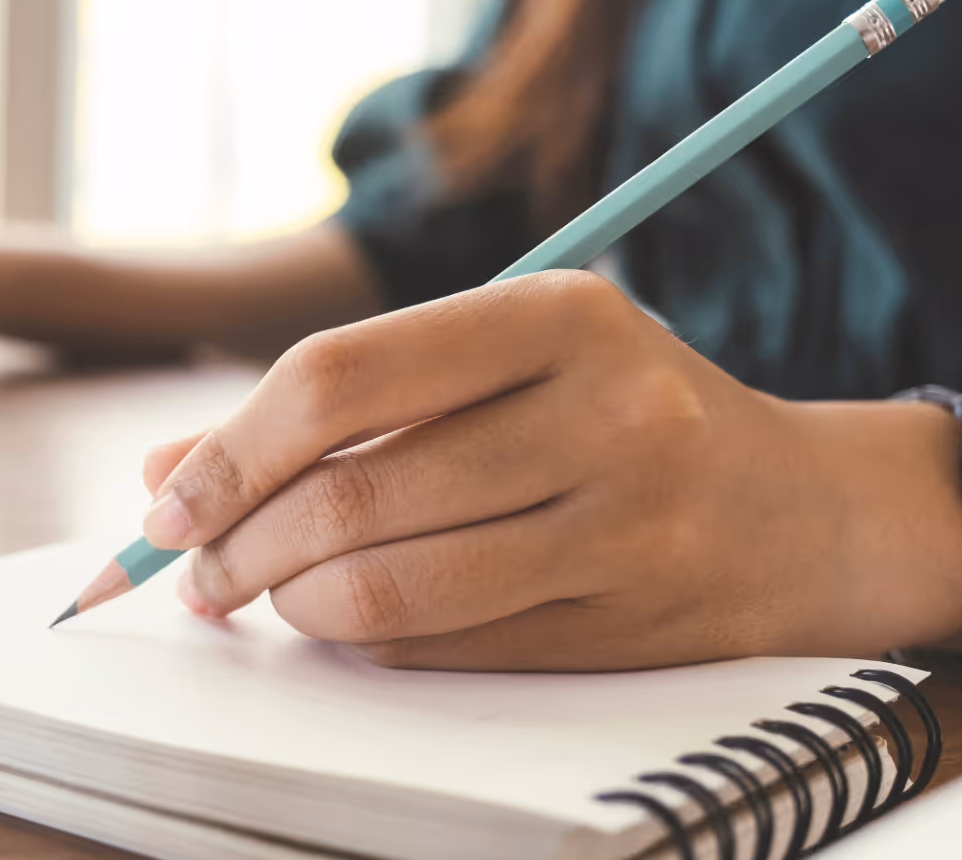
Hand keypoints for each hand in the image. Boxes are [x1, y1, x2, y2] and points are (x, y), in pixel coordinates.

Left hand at [140, 270, 961, 669]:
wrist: (796, 508)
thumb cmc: (608, 411)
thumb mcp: (492, 362)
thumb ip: (331, 404)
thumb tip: (166, 471)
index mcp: (555, 314)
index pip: (340, 379)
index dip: (229, 452)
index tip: (165, 502)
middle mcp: (604, 412)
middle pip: (351, 497)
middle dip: (239, 546)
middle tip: (196, 566)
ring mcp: (627, 526)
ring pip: (389, 591)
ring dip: (291, 605)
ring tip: (262, 593)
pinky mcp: (628, 622)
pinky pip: (443, 648)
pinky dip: (365, 642)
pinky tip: (345, 616)